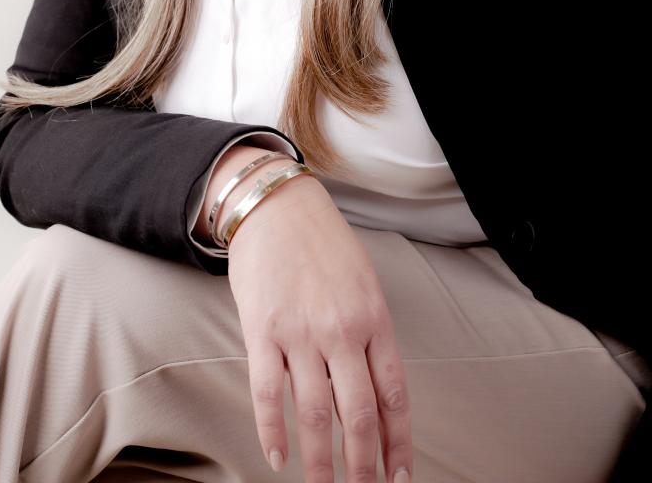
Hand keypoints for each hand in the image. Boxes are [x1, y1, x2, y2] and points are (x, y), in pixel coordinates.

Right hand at [227, 175, 411, 481]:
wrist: (277, 205)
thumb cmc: (323, 243)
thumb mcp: (363, 283)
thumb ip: (369, 334)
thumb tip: (375, 391)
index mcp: (374, 318)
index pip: (394, 395)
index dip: (398, 442)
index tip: (400, 476)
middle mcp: (342, 330)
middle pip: (359, 414)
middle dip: (364, 465)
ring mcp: (301, 332)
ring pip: (317, 413)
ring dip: (321, 462)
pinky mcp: (262, 330)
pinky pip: (269, 392)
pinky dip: (274, 430)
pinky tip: (278, 457)